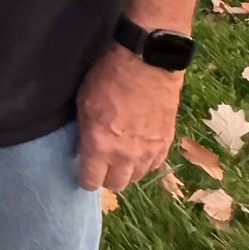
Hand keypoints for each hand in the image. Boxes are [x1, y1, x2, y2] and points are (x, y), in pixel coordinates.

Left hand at [75, 43, 183, 190]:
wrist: (146, 65)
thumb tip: (85, 148)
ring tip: (119, 159)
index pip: (91, 180)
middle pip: (116, 184)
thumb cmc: (107, 78)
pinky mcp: (166, 143)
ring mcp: (148, 151)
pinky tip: (139, 153)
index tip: (83, 175)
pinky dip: (145, 162)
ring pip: (137, 177)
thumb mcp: (84, 104)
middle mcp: (125, 155)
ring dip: (127, 171)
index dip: (85, 180)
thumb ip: (85, 132)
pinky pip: (154, 165)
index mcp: (100, 145)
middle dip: (106, 178)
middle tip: (101, 166)